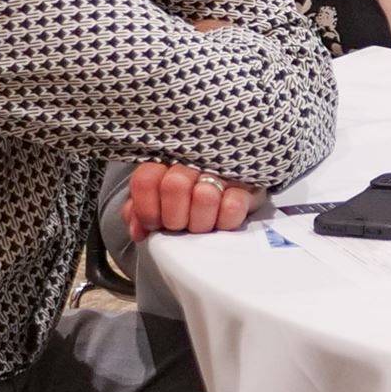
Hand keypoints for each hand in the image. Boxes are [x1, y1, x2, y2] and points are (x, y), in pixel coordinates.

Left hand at [125, 160, 258, 237]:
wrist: (239, 190)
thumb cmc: (192, 200)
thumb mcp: (161, 203)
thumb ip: (143, 212)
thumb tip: (138, 230)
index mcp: (167, 162)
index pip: (146, 180)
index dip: (147, 208)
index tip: (156, 222)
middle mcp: (194, 160)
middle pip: (174, 187)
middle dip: (175, 217)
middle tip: (182, 225)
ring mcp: (225, 170)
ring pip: (204, 197)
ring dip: (201, 222)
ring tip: (204, 224)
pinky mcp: (251, 186)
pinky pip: (233, 206)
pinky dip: (225, 220)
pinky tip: (222, 220)